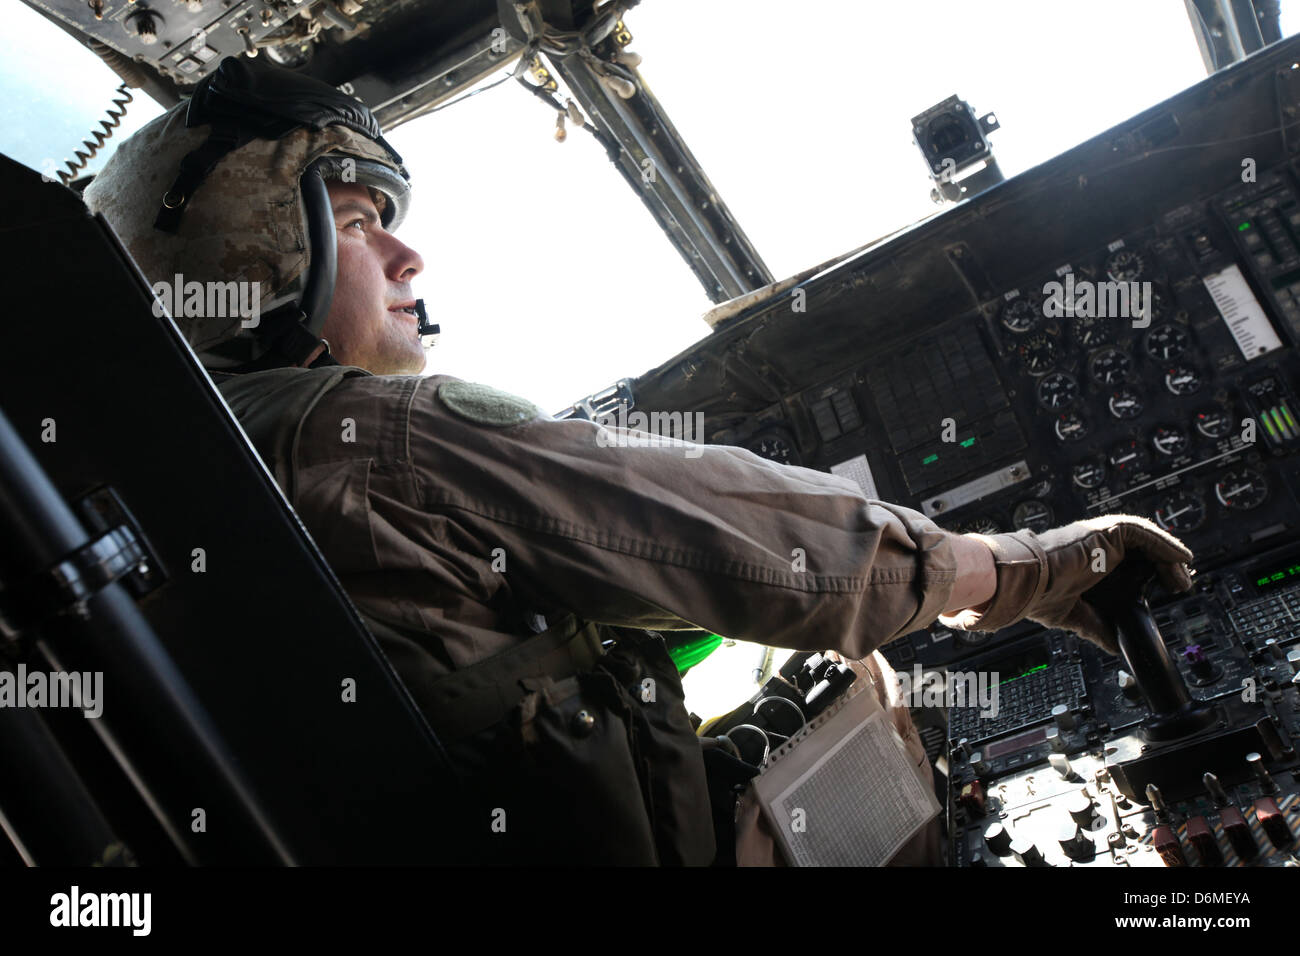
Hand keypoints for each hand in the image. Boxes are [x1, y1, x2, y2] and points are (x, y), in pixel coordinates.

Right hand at [941, 514, 1192, 653]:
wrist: (1023, 581)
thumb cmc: (1035, 592)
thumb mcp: (1073, 615)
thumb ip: (1096, 627)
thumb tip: (1114, 645)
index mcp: (1088, 562)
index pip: (1127, 563)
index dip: (1149, 574)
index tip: (1164, 589)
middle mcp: (1096, 546)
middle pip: (1141, 551)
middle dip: (1165, 567)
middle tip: (1179, 585)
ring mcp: (1101, 537)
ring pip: (1145, 540)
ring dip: (1169, 558)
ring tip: (1181, 578)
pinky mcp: (1106, 532)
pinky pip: (1144, 534)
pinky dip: (1165, 545)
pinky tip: (1180, 558)